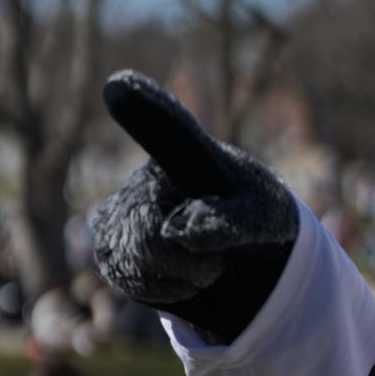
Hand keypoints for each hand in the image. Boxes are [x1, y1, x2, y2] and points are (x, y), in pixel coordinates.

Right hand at [91, 73, 298, 344]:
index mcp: (188, 151)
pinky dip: (163, 291)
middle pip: (149, 231)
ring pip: (135, 260)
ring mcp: (120, 206)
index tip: (120, 84)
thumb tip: (176, 231)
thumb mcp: (265, 219)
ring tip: (203, 262)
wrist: (239, 248)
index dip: (144, 108)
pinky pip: (127, 278)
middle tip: (220, 257)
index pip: (167, 128)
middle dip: (192, 262)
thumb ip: (231, 223)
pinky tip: (180, 275)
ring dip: (180, 278)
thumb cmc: (254, 215)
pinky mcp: (109, 240)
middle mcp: (145, 172)